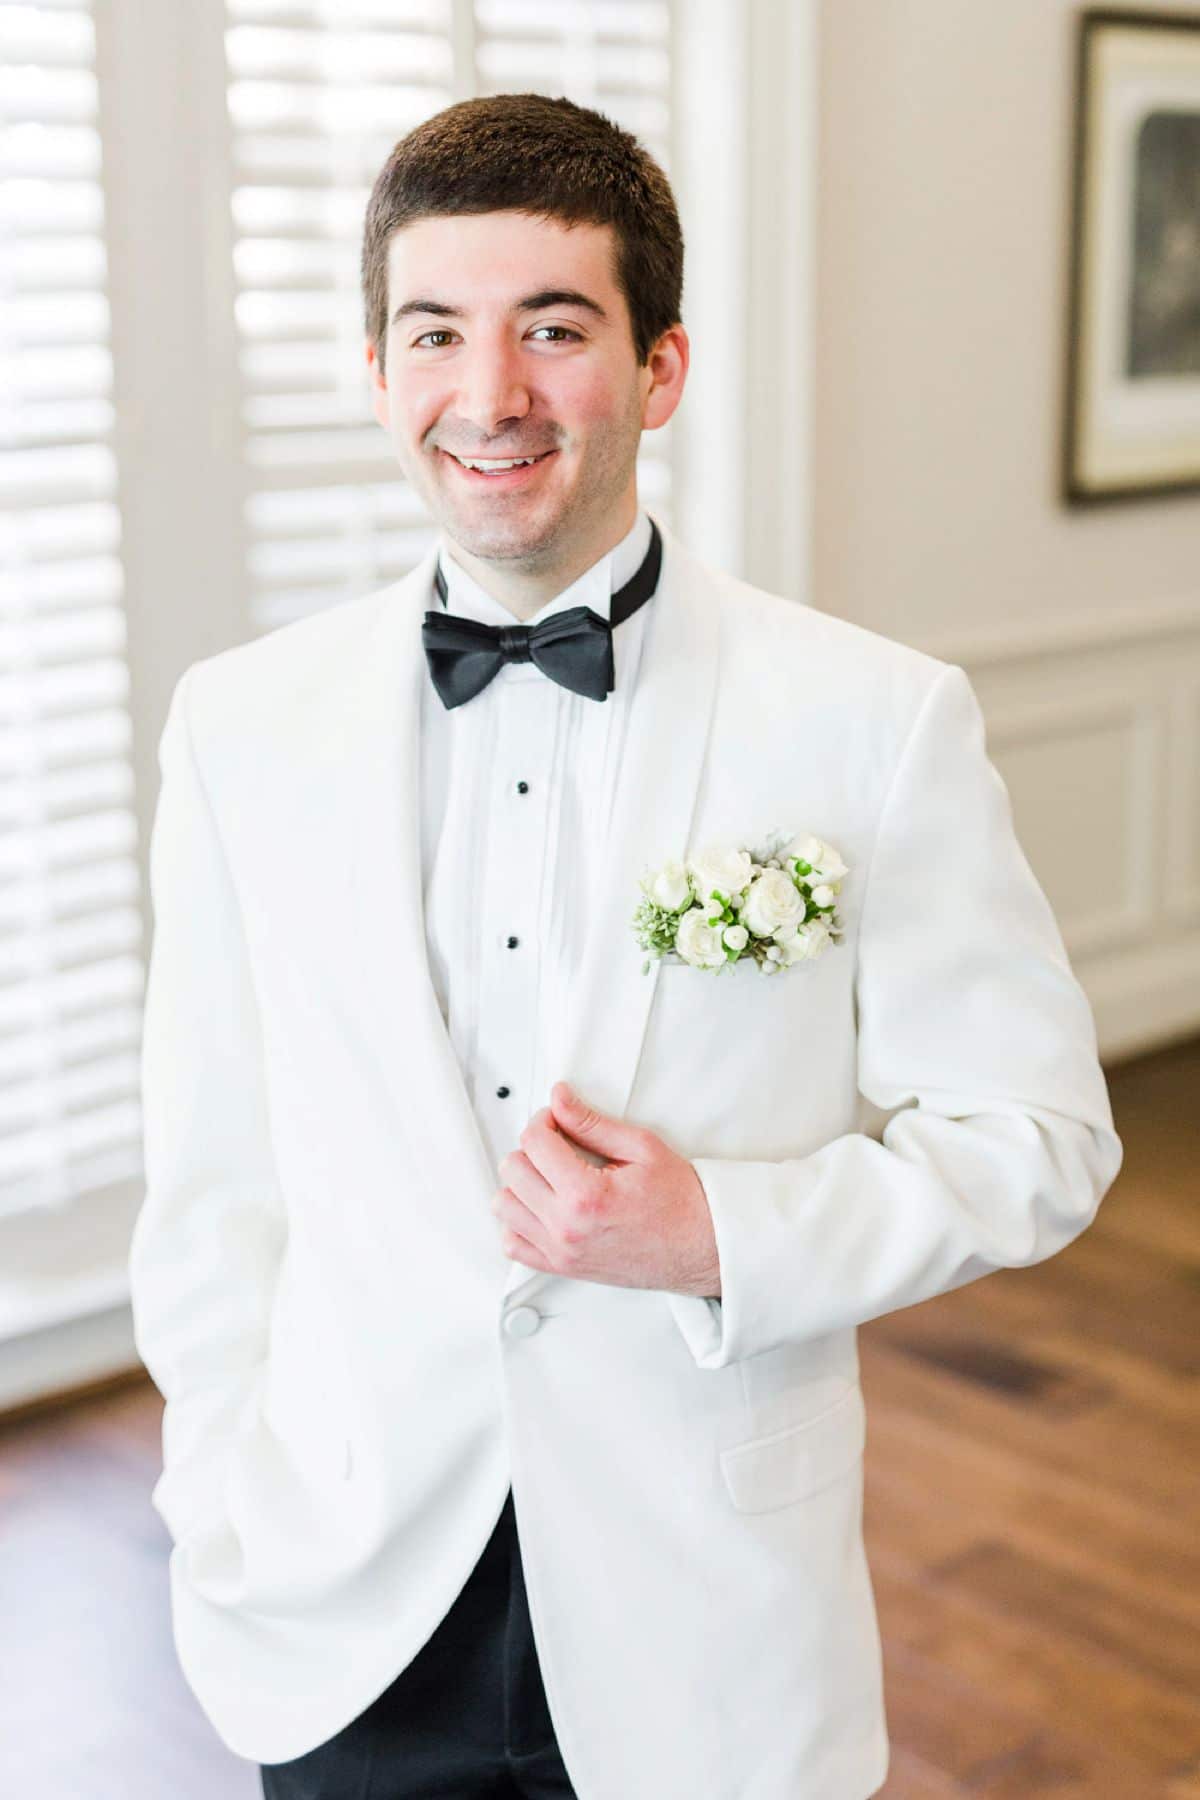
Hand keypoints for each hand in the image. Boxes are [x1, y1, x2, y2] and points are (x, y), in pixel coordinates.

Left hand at [491, 1082, 720, 1298]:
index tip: (559, 1120)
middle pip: (513, 1169)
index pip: (534, 1141)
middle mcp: (567, 1227)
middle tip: (559, 1144)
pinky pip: (513, 1244)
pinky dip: (518, 1221)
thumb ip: (592, 1123)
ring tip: (550, 1175)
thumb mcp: (641, 1148)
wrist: (701, 1247)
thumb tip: (560, 1099)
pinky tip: (541, 1206)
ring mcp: (561, 1252)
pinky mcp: (562, 1267)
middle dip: (533, 1147)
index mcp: (586, 1195)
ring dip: (521, 1182)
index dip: (545, 1120)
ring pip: (504, 1205)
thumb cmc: (680, 1202)